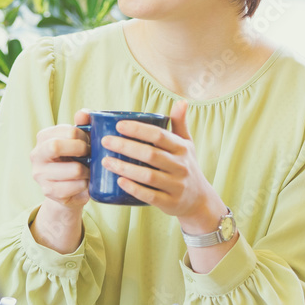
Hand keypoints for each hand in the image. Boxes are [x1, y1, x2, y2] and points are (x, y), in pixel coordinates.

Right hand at [29, 109, 91, 210]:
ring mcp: (40, 175)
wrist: (69, 188)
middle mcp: (36, 155)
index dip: (84, 136)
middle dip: (81, 150)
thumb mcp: (79, 140)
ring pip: (74, 170)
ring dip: (88, 170)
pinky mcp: (48, 192)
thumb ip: (83, 123)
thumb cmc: (75, 158)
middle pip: (57, 146)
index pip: (68, 131)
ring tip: (89, 171)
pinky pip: (75, 187)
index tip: (88, 142)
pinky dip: (85, 185)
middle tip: (89, 155)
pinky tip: (84, 183)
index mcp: (43, 137)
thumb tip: (84, 114)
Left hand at [100, 101, 223, 231]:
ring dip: (125, 167)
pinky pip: (150, 195)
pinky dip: (134, 188)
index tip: (118, 125)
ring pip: (148, 175)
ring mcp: (177, 185)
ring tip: (105, 161)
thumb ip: (180, 123)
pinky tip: (119, 181)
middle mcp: (181, 166)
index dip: (138, 130)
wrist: (199, 201)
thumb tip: (181, 101)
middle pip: (150, 154)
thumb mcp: (187, 145)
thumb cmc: (186, 166)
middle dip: (125, 146)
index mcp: (182, 148)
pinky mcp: (170, 203)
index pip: (159, 135)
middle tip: (105, 141)